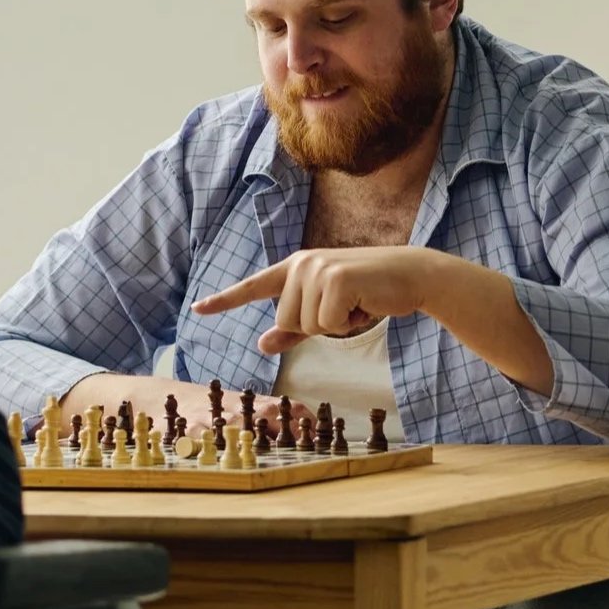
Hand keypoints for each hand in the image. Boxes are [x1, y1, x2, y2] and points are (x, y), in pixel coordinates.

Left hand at [192, 246, 456, 355]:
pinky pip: (327, 325)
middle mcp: (301, 264)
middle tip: (345, 306)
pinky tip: (364, 303)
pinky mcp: (335, 279)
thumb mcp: (327, 311)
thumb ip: (294, 328)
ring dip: (335, 324)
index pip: (254, 286)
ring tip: (355, 302)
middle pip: (286, 321)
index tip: (198, 309)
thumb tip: (262, 344)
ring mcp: (317, 269)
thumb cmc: (368, 293)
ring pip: (307, 326)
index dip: (225, 300)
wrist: (410, 275)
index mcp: (295, 268)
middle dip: (317, 326)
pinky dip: (348, 323)